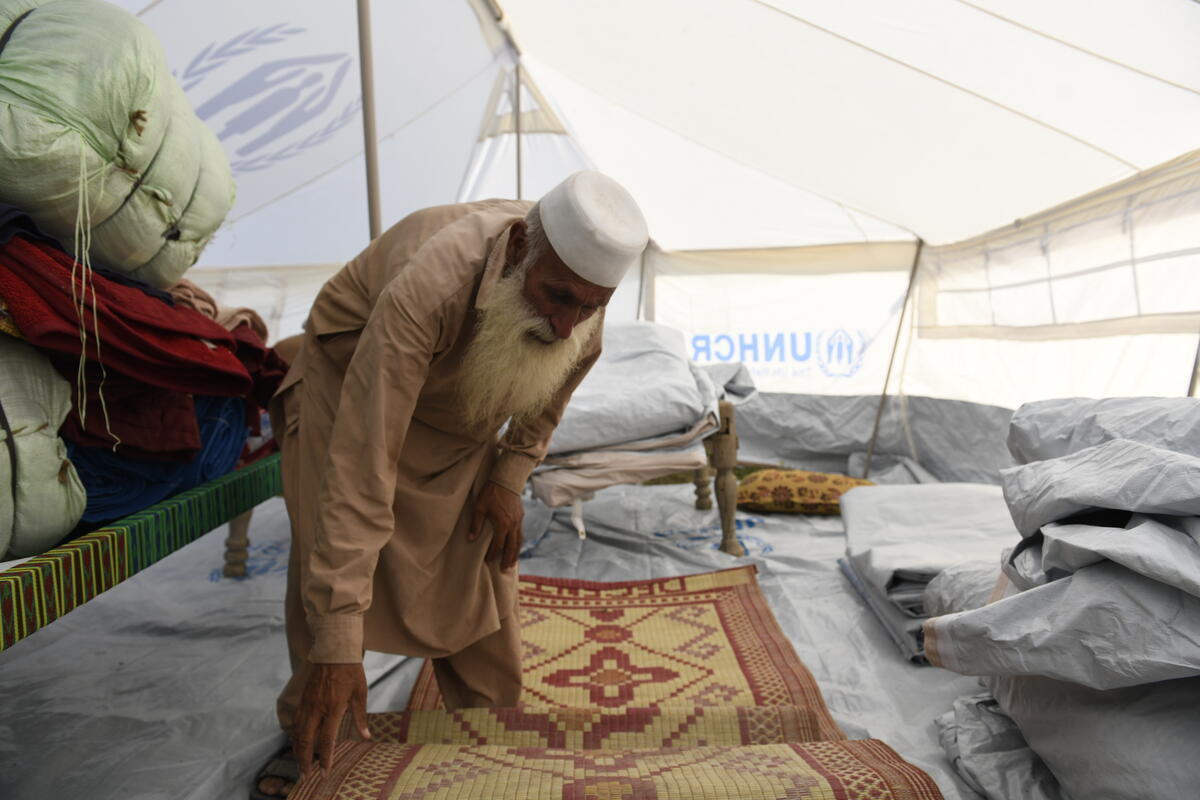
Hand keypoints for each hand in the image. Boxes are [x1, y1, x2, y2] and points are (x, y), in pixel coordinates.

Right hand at [293, 663, 370, 780]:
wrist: (334, 650)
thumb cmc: (351, 671)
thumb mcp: (360, 693)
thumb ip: (360, 716)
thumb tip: (366, 736)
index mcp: (333, 708)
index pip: (326, 740)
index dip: (325, 758)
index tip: (324, 772)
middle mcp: (317, 709)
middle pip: (306, 741)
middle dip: (304, 761)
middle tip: (305, 777)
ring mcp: (308, 704)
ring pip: (298, 733)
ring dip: (298, 752)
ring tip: (300, 766)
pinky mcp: (303, 699)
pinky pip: (297, 722)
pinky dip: (296, 737)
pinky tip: (298, 745)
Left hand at [468, 481, 523, 569]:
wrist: (506, 480)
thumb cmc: (491, 492)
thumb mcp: (479, 507)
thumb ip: (476, 524)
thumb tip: (471, 539)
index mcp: (502, 524)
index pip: (498, 545)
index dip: (493, 555)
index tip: (488, 562)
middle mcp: (513, 525)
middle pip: (511, 547)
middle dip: (507, 559)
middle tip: (504, 569)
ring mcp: (518, 521)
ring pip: (519, 541)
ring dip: (515, 553)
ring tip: (512, 563)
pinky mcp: (520, 517)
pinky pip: (521, 534)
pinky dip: (518, 543)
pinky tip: (516, 547)